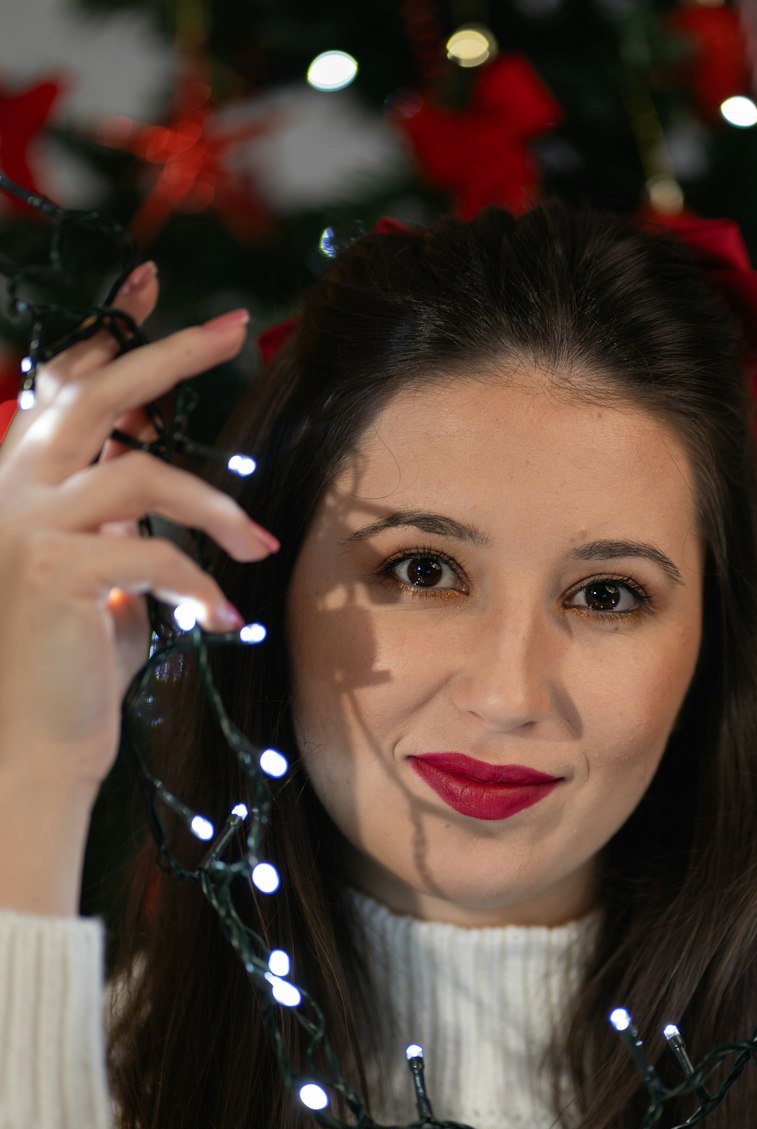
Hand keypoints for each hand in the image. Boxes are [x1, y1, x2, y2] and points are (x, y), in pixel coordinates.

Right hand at [0, 264, 278, 795]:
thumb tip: (162, 479)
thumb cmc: (72, 668)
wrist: (34, 746)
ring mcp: (28, 528)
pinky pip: (152, 555)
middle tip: (232, 325)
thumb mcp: (102, 576)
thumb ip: (119, 522)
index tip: (149, 282)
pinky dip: (201, 586)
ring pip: (141, 472)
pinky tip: (223, 623)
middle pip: (98, 394)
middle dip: (169, 353)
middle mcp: (14, 491)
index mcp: (24, 483)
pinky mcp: (56, 575)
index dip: (107, 334)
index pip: (63, 386)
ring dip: (217, 506)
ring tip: (260, 546)